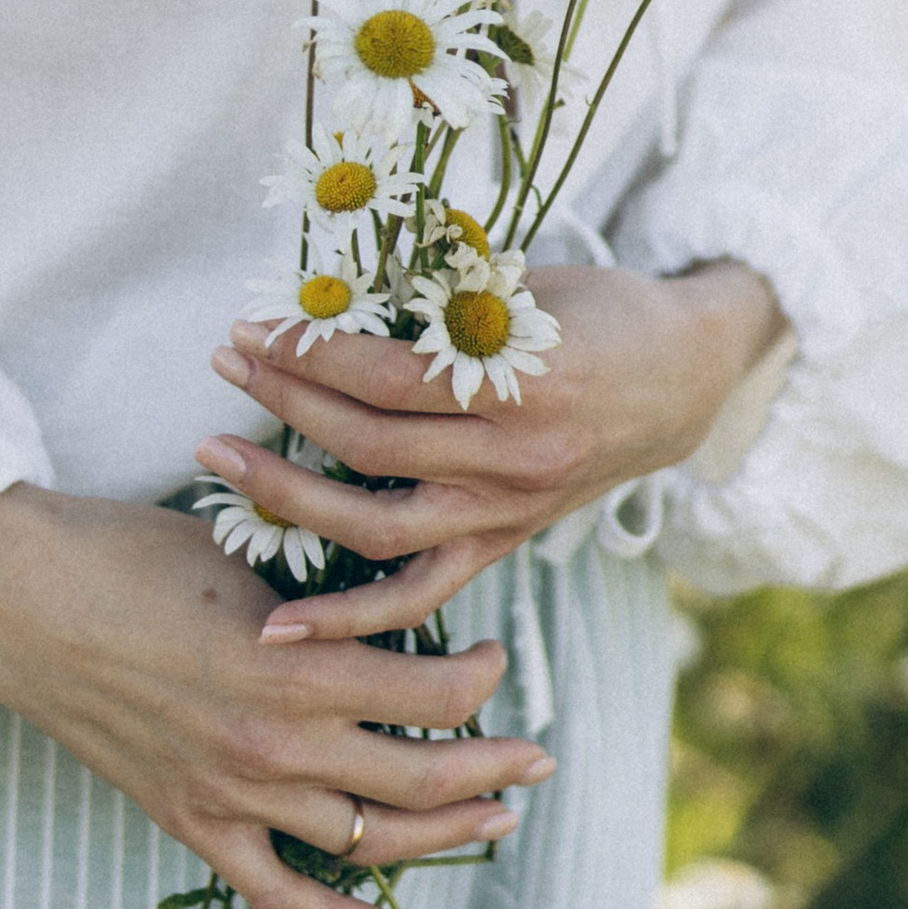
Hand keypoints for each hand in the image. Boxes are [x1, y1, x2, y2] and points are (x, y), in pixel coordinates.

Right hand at [0, 485, 551, 908]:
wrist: (25, 602)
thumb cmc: (133, 555)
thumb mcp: (249, 554)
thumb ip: (326, 591)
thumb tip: (400, 594)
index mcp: (301, 665)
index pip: (435, 694)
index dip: (482, 678)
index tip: (493, 654)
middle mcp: (279, 744)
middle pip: (423, 778)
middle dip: (494, 768)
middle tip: (536, 758)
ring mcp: (236, 796)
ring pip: (370, 841)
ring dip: (444, 834)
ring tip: (494, 819)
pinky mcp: (193, 825)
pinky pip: (283, 896)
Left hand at [194, 259, 781, 646]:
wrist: (687, 377)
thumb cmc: (604, 310)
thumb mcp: (532, 283)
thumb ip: (444, 300)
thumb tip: (339, 294)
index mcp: (523, 380)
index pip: (387, 375)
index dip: (310, 352)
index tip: (252, 325)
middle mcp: (514, 457)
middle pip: (369, 443)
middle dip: (283, 399)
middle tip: (226, 361)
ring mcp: (508, 511)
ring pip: (378, 527)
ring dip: (288, 498)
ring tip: (221, 460)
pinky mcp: (505, 542)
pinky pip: (419, 595)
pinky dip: (351, 618)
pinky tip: (283, 625)